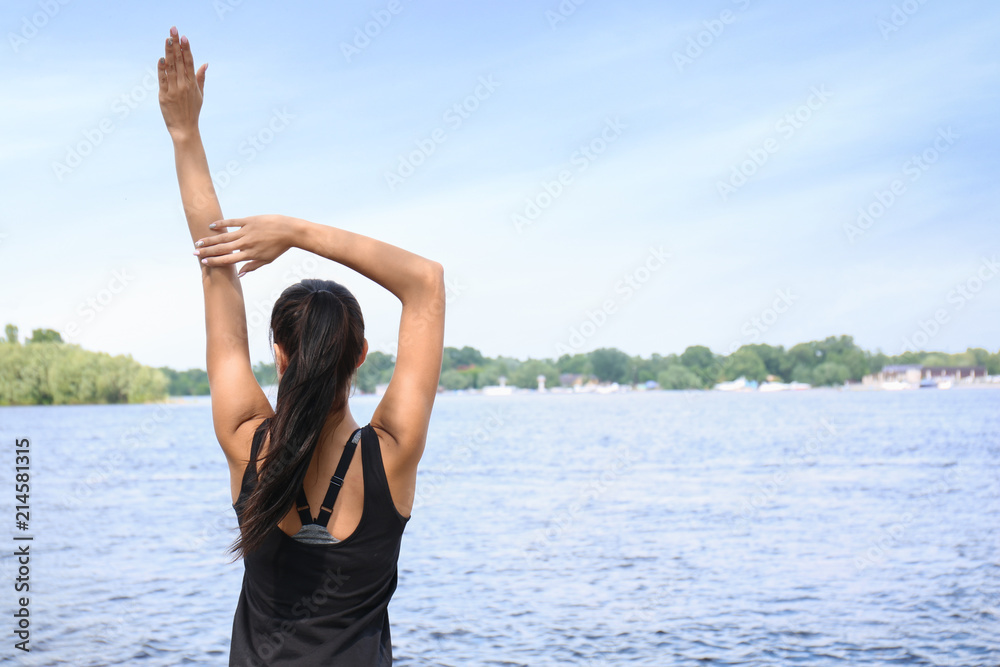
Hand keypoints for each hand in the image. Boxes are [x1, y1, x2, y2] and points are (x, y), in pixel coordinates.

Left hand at [157, 26, 206, 141]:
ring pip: (171, 68)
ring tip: (167, 39)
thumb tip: (205, 63)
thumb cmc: (192, 111)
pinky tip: (161, 59)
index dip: (186, 49)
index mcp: (192, 84)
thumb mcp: (200, 94)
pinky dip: (161, 69)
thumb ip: (200, 78)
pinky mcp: (164, 96)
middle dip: (176, 45)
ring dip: (169, 53)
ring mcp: (174, 90)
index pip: (189, 62)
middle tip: (173, 30)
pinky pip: (162, 80)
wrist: (185, 128)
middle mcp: (184, 85)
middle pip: (180, 61)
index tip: (184, 37)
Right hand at [194, 215, 300, 276]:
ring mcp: (247, 231)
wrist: (290, 231)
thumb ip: (251, 267)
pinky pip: (232, 222)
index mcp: (250, 254)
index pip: (228, 260)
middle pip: (223, 248)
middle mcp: (246, 243)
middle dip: (207, 251)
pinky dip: (221, 223)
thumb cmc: (278, 247)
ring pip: (224, 236)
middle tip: (194, 252)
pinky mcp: (249, 221)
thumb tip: (239, 275)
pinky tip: (211, 225)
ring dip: (210, 239)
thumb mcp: (266, 260)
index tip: (204, 262)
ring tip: (199, 241)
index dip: (215, 261)